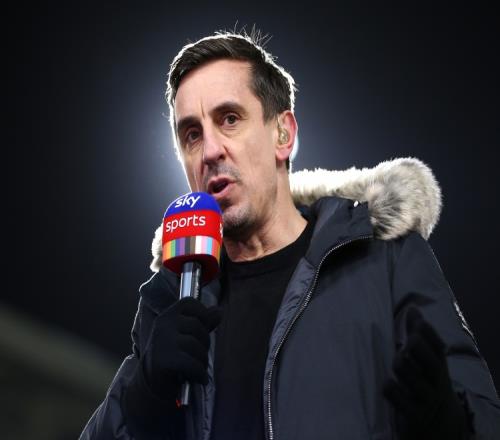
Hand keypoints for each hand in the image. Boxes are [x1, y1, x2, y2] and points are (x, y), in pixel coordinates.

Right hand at [141, 297, 222, 400]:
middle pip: (197, 326)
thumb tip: (219, 311)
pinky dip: (200, 373)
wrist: (151, 384)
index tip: (204, 327)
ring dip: (202, 360)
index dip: (202, 312)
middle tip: (199, 356)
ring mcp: (162, 341)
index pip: (188, 303)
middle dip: (204, 343)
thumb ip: (202, 323)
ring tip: (198, 369)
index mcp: (167, 316)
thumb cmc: (172, 357)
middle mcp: (162, 324)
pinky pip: (192, 363)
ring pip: (196, 345)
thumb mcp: (185, 337)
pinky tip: (200, 379)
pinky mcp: (163, 360)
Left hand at [383, 307, 467, 438]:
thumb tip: (413, 308)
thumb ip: (418, 336)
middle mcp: (436, 380)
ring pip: (402, 366)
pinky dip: (388, 385)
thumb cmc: (427, 383)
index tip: (417, 322)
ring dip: (397, 362)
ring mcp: (426, 398)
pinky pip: (391, 390)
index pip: (437, 343)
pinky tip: (391, 386)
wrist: (440, 427)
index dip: (426, 330)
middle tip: (406, 347)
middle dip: (412, 344)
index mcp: (440, 365)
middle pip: (423, 352)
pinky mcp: (414, 414)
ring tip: (399, 367)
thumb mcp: (428, 362)